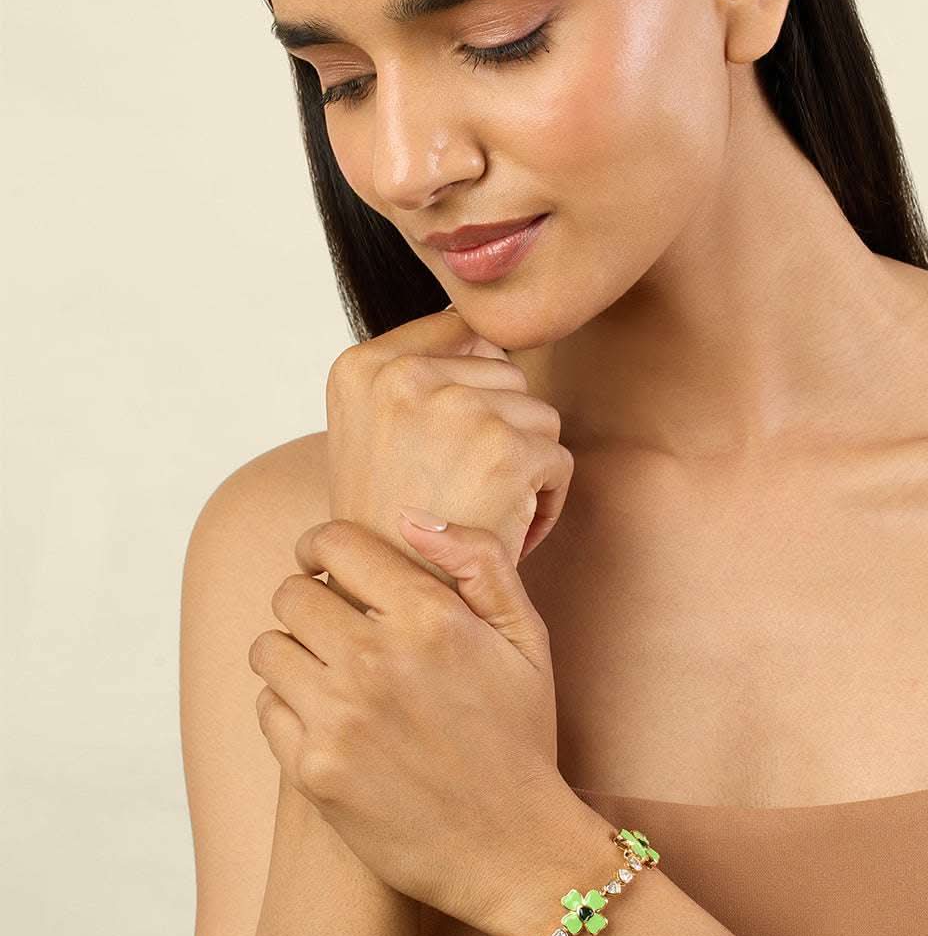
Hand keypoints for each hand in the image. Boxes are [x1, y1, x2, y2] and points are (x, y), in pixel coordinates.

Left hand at [249, 512, 574, 935]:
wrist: (514, 849)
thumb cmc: (521, 738)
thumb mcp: (527, 640)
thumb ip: (480, 562)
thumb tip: (411, 516)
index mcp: (430, 617)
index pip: (334, 545)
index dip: (323, 545)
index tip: (328, 562)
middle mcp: (377, 660)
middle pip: (291, 594)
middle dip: (310, 599)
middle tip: (334, 623)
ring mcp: (339, 717)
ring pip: (268, 648)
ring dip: (293, 651)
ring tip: (329, 671)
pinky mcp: (314, 770)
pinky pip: (268, 707)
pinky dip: (289, 706)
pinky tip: (329, 719)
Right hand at [324, 306, 573, 583]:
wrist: (393, 603)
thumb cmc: (390, 526)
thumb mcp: (375, 433)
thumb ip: (418, 376)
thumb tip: (489, 333)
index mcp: (362, 366)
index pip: (458, 331)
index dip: (468, 393)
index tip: (445, 447)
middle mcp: (404, 375)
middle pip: (506, 373)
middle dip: (500, 433)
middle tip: (461, 491)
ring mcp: (455, 408)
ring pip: (538, 416)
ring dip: (525, 467)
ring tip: (480, 511)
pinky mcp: (505, 448)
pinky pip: (558, 461)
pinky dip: (544, 503)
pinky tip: (502, 532)